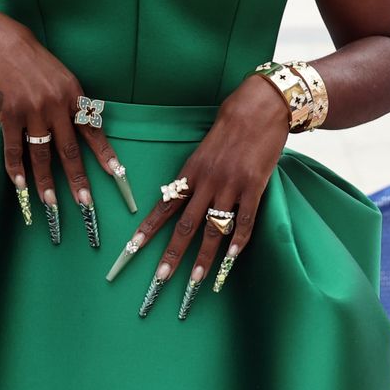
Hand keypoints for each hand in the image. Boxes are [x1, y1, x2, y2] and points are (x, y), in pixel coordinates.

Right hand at [0, 10, 127, 244]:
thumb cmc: (27, 58)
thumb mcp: (57, 75)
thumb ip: (68, 100)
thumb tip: (79, 124)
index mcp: (73, 93)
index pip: (93, 130)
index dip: (105, 154)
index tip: (119, 175)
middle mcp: (56, 103)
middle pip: (70, 149)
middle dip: (78, 179)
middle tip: (86, 204)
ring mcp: (32, 110)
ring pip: (42, 154)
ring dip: (46, 183)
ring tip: (51, 204)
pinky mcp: (9, 113)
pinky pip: (14, 148)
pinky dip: (16, 169)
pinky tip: (20, 186)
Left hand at [115, 72, 290, 316]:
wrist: (259, 108)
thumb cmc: (231, 126)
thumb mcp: (204, 150)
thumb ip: (195, 175)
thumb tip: (181, 197)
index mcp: (190, 172)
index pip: (164, 207)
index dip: (147, 230)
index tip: (130, 250)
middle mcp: (206, 182)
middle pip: (185, 226)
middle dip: (171, 255)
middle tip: (159, 280)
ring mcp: (231, 185)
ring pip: (213, 229)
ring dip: (204, 259)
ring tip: (196, 282)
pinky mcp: (254, 186)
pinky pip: (245, 220)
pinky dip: (239, 242)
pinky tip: (232, 260)